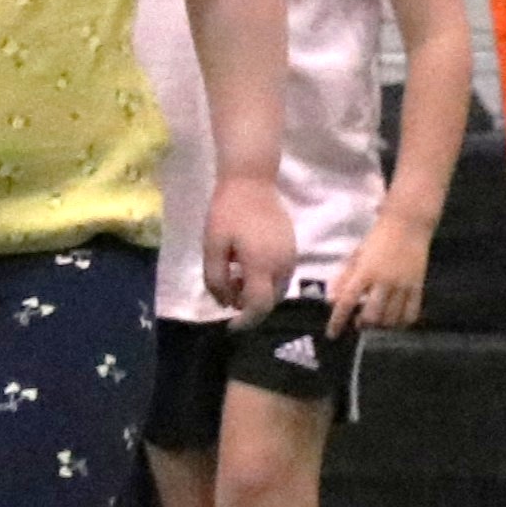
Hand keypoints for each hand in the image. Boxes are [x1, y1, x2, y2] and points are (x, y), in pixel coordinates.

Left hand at [200, 178, 295, 317]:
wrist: (251, 180)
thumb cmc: (228, 212)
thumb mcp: (213, 247)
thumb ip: (216, 279)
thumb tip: (225, 303)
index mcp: (262, 265)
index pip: (259, 306)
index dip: (245, 321)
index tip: (230, 326)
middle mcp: (282, 265)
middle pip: (269, 301)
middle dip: (249, 306)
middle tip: (227, 290)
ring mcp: (291, 256)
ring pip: (277, 290)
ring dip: (258, 293)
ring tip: (235, 276)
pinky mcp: (292, 248)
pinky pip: (281, 276)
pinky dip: (265, 280)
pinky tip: (247, 265)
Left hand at [330, 217, 430, 335]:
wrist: (408, 224)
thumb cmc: (378, 238)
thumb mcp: (356, 255)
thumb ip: (343, 278)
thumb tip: (331, 300)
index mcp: (365, 272)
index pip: (346, 302)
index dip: (337, 321)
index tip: (332, 334)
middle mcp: (384, 281)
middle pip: (371, 316)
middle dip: (362, 324)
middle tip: (358, 323)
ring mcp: (402, 285)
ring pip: (391, 319)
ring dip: (380, 326)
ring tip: (376, 322)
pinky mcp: (417, 286)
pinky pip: (411, 313)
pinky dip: (401, 322)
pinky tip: (395, 321)